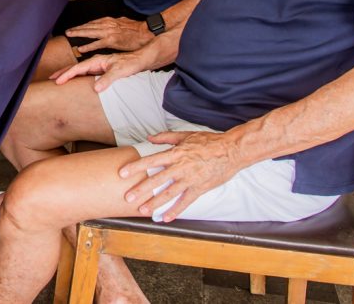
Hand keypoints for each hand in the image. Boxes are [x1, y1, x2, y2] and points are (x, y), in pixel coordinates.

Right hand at [49, 51, 152, 91]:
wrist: (141, 59)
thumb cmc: (131, 64)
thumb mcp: (120, 72)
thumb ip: (107, 79)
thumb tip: (95, 88)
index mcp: (98, 61)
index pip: (78, 69)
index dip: (67, 75)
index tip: (57, 81)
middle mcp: (96, 62)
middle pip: (76, 67)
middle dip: (63, 73)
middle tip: (51, 79)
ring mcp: (99, 65)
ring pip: (80, 69)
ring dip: (68, 73)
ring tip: (59, 78)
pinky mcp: (102, 69)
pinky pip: (86, 72)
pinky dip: (77, 75)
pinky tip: (76, 80)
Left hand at [66, 16, 153, 52]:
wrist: (146, 32)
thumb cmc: (137, 30)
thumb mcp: (124, 23)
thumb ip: (115, 25)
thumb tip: (111, 27)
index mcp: (110, 21)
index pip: (93, 22)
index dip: (84, 25)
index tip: (76, 28)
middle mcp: (108, 24)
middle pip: (89, 26)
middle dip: (78, 29)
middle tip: (68, 31)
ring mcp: (109, 32)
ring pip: (90, 32)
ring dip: (79, 34)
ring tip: (70, 36)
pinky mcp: (112, 40)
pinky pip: (97, 43)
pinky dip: (88, 46)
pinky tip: (81, 49)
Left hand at [118, 131, 241, 221]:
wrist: (231, 151)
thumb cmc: (208, 141)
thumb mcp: (185, 135)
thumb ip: (165, 137)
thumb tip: (149, 138)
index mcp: (175, 154)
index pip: (150, 161)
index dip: (135, 167)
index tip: (122, 173)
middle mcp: (180, 168)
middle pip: (156, 180)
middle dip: (141, 189)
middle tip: (127, 197)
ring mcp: (190, 179)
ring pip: (169, 193)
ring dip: (155, 203)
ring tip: (143, 210)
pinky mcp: (200, 188)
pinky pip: (185, 201)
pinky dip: (176, 210)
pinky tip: (166, 218)